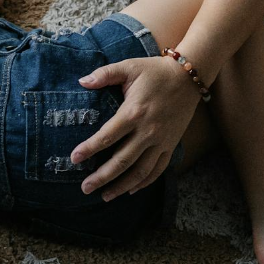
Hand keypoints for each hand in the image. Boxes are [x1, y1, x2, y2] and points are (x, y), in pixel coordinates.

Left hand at [72, 55, 200, 201]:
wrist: (189, 77)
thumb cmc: (155, 71)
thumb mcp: (129, 67)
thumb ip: (104, 74)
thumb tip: (82, 81)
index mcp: (133, 112)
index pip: (107, 136)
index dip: (89, 149)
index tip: (74, 158)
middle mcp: (147, 131)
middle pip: (122, 161)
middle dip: (102, 177)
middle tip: (85, 188)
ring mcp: (161, 141)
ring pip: (140, 171)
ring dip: (121, 186)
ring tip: (105, 196)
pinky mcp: (171, 145)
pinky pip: (158, 170)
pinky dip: (144, 182)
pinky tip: (131, 190)